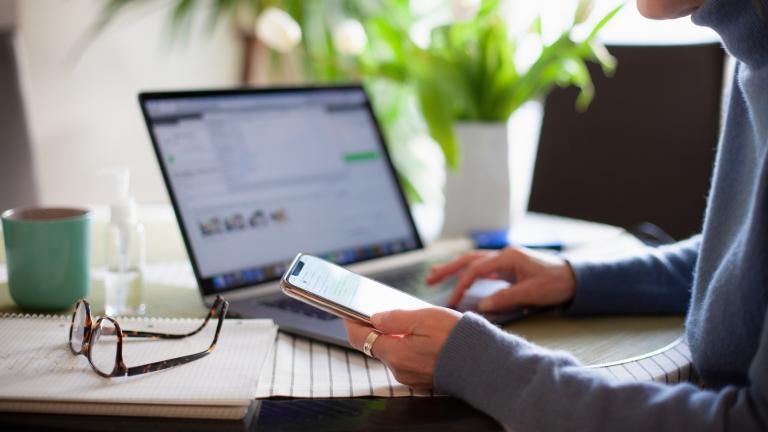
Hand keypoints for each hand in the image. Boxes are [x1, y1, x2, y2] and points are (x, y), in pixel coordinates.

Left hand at [344, 307, 460, 388]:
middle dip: (375, 328)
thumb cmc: (457, 339)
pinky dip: (406, 346)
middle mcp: (398, 369)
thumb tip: (375, 318)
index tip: (347, 312)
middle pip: (375, 345)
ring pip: (391, 352)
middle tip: (379, 310)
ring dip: (393, 337)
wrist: (484, 363)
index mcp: (395, 354)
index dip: (351, 323)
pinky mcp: (421, 378)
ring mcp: (410, 376)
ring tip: (406, 320)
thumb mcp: (425, 318)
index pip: (360, 339)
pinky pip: (406, 359)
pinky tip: (419, 335)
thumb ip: (396, 319)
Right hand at [427, 247, 576, 312]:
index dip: (461, 285)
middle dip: (447, 269)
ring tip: (435, 275)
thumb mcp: (531, 292)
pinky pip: (482, 267)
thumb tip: (481, 305)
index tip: (451, 301)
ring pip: (473, 262)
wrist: (574, 278)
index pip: (475, 270)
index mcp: (507, 257)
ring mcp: (505, 260)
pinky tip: (460, 279)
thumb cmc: (555, 283)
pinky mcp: (508, 267)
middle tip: (429, 279)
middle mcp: (503, 255)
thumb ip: (505, 298)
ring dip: (454, 268)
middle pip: (468, 259)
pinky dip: (468, 273)